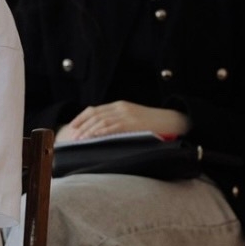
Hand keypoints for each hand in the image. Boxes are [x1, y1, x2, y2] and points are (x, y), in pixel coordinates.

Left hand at [66, 101, 188, 140]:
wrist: (172, 120)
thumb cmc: (152, 123)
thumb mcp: (132, 118)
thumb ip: (118, 122)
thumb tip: (101, 133)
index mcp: (119, 105)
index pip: (94, 110)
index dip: (81, 118)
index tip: (72, 127)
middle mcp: (120, 108)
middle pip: (94, 114)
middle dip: (81, 125)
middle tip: (72, 136)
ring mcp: (126, 114)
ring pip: (101, 120)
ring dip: (88, 130)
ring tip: (79, 140)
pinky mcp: (132, 123)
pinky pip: (113, 127)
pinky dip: (100, 132)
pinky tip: (93, 137)